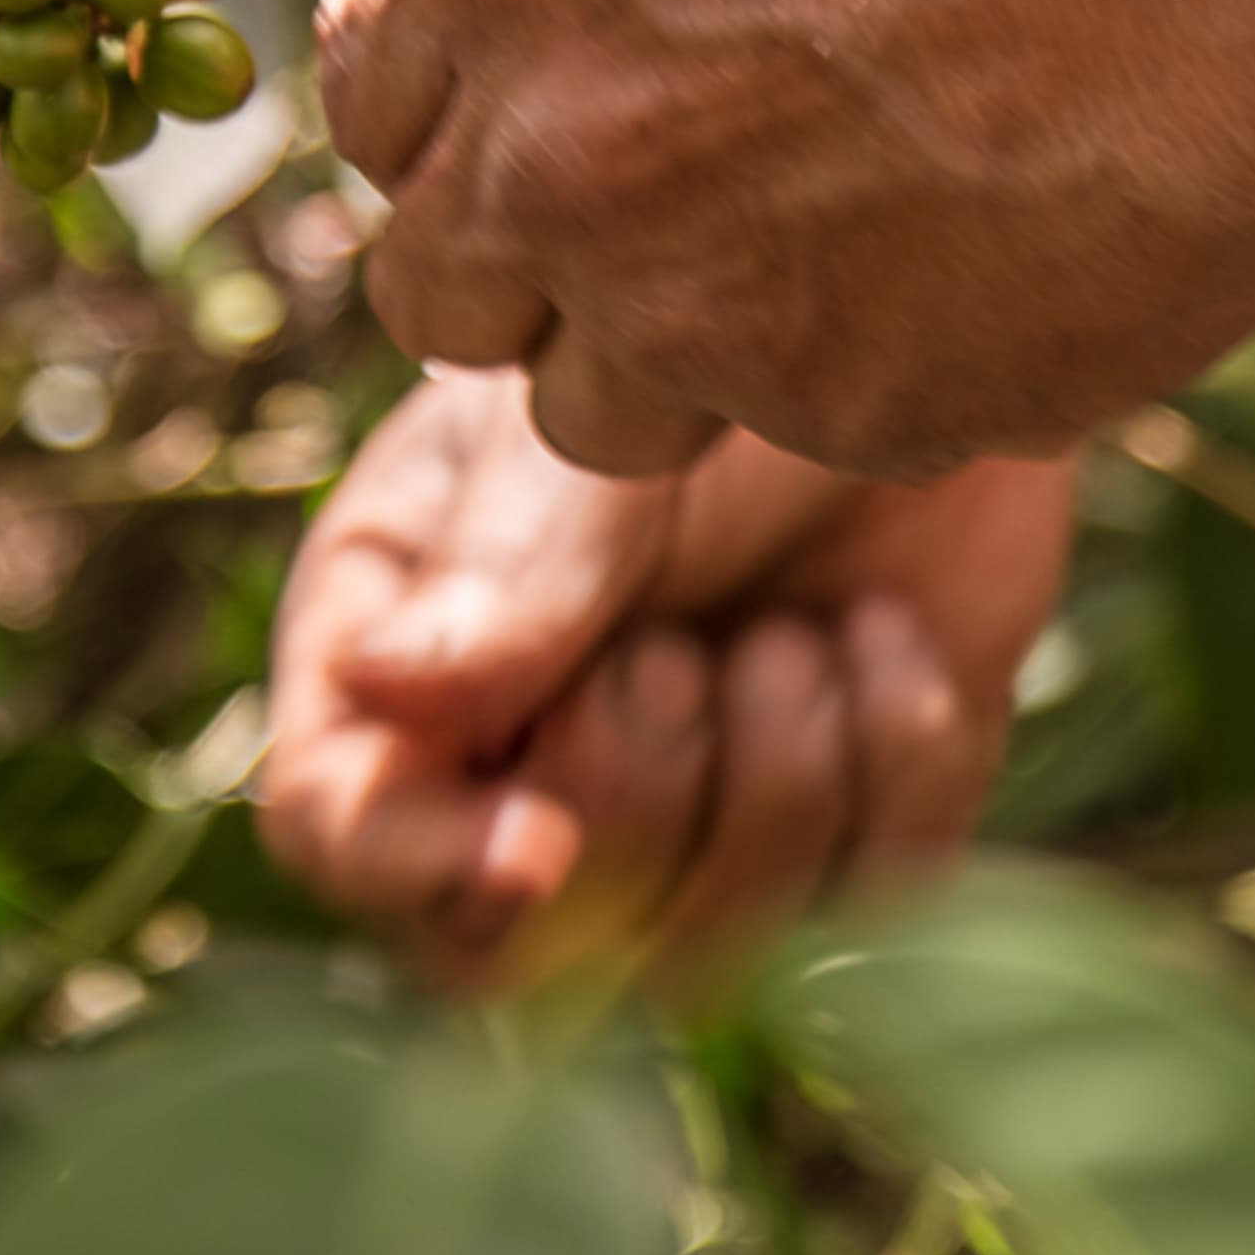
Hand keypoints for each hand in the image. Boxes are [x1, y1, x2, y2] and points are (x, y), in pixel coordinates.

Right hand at [261, 369, 1072, 995]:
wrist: (917, 297)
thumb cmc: (702, 338)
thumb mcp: (594, 439)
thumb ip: (510, 571)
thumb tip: (385, 697)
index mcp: (398, 651)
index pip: (337, 823)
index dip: (420, 867)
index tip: (535, 846)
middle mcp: (517, 765)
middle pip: (520, 944)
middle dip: (629, 800)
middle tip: (680, 651)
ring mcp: (687, 822)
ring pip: (701, 958)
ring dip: (769, 787)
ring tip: (794, 634)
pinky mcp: (847, 838)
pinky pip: (865, 909)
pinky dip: (889, 767)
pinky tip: (887, 636)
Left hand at [314, 0, 1254, 483]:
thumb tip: (513, 50)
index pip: (366, 109)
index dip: (454, 125)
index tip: (536, 122)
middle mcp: (558, 154)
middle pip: (435, 294)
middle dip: (524, 270)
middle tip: (651, 225)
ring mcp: (692, 310)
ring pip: (592, 409)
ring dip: (672, 355)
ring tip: (832, 244)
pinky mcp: (842, 416)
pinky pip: (791, 431)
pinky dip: (856, 373)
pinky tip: (973, 258)